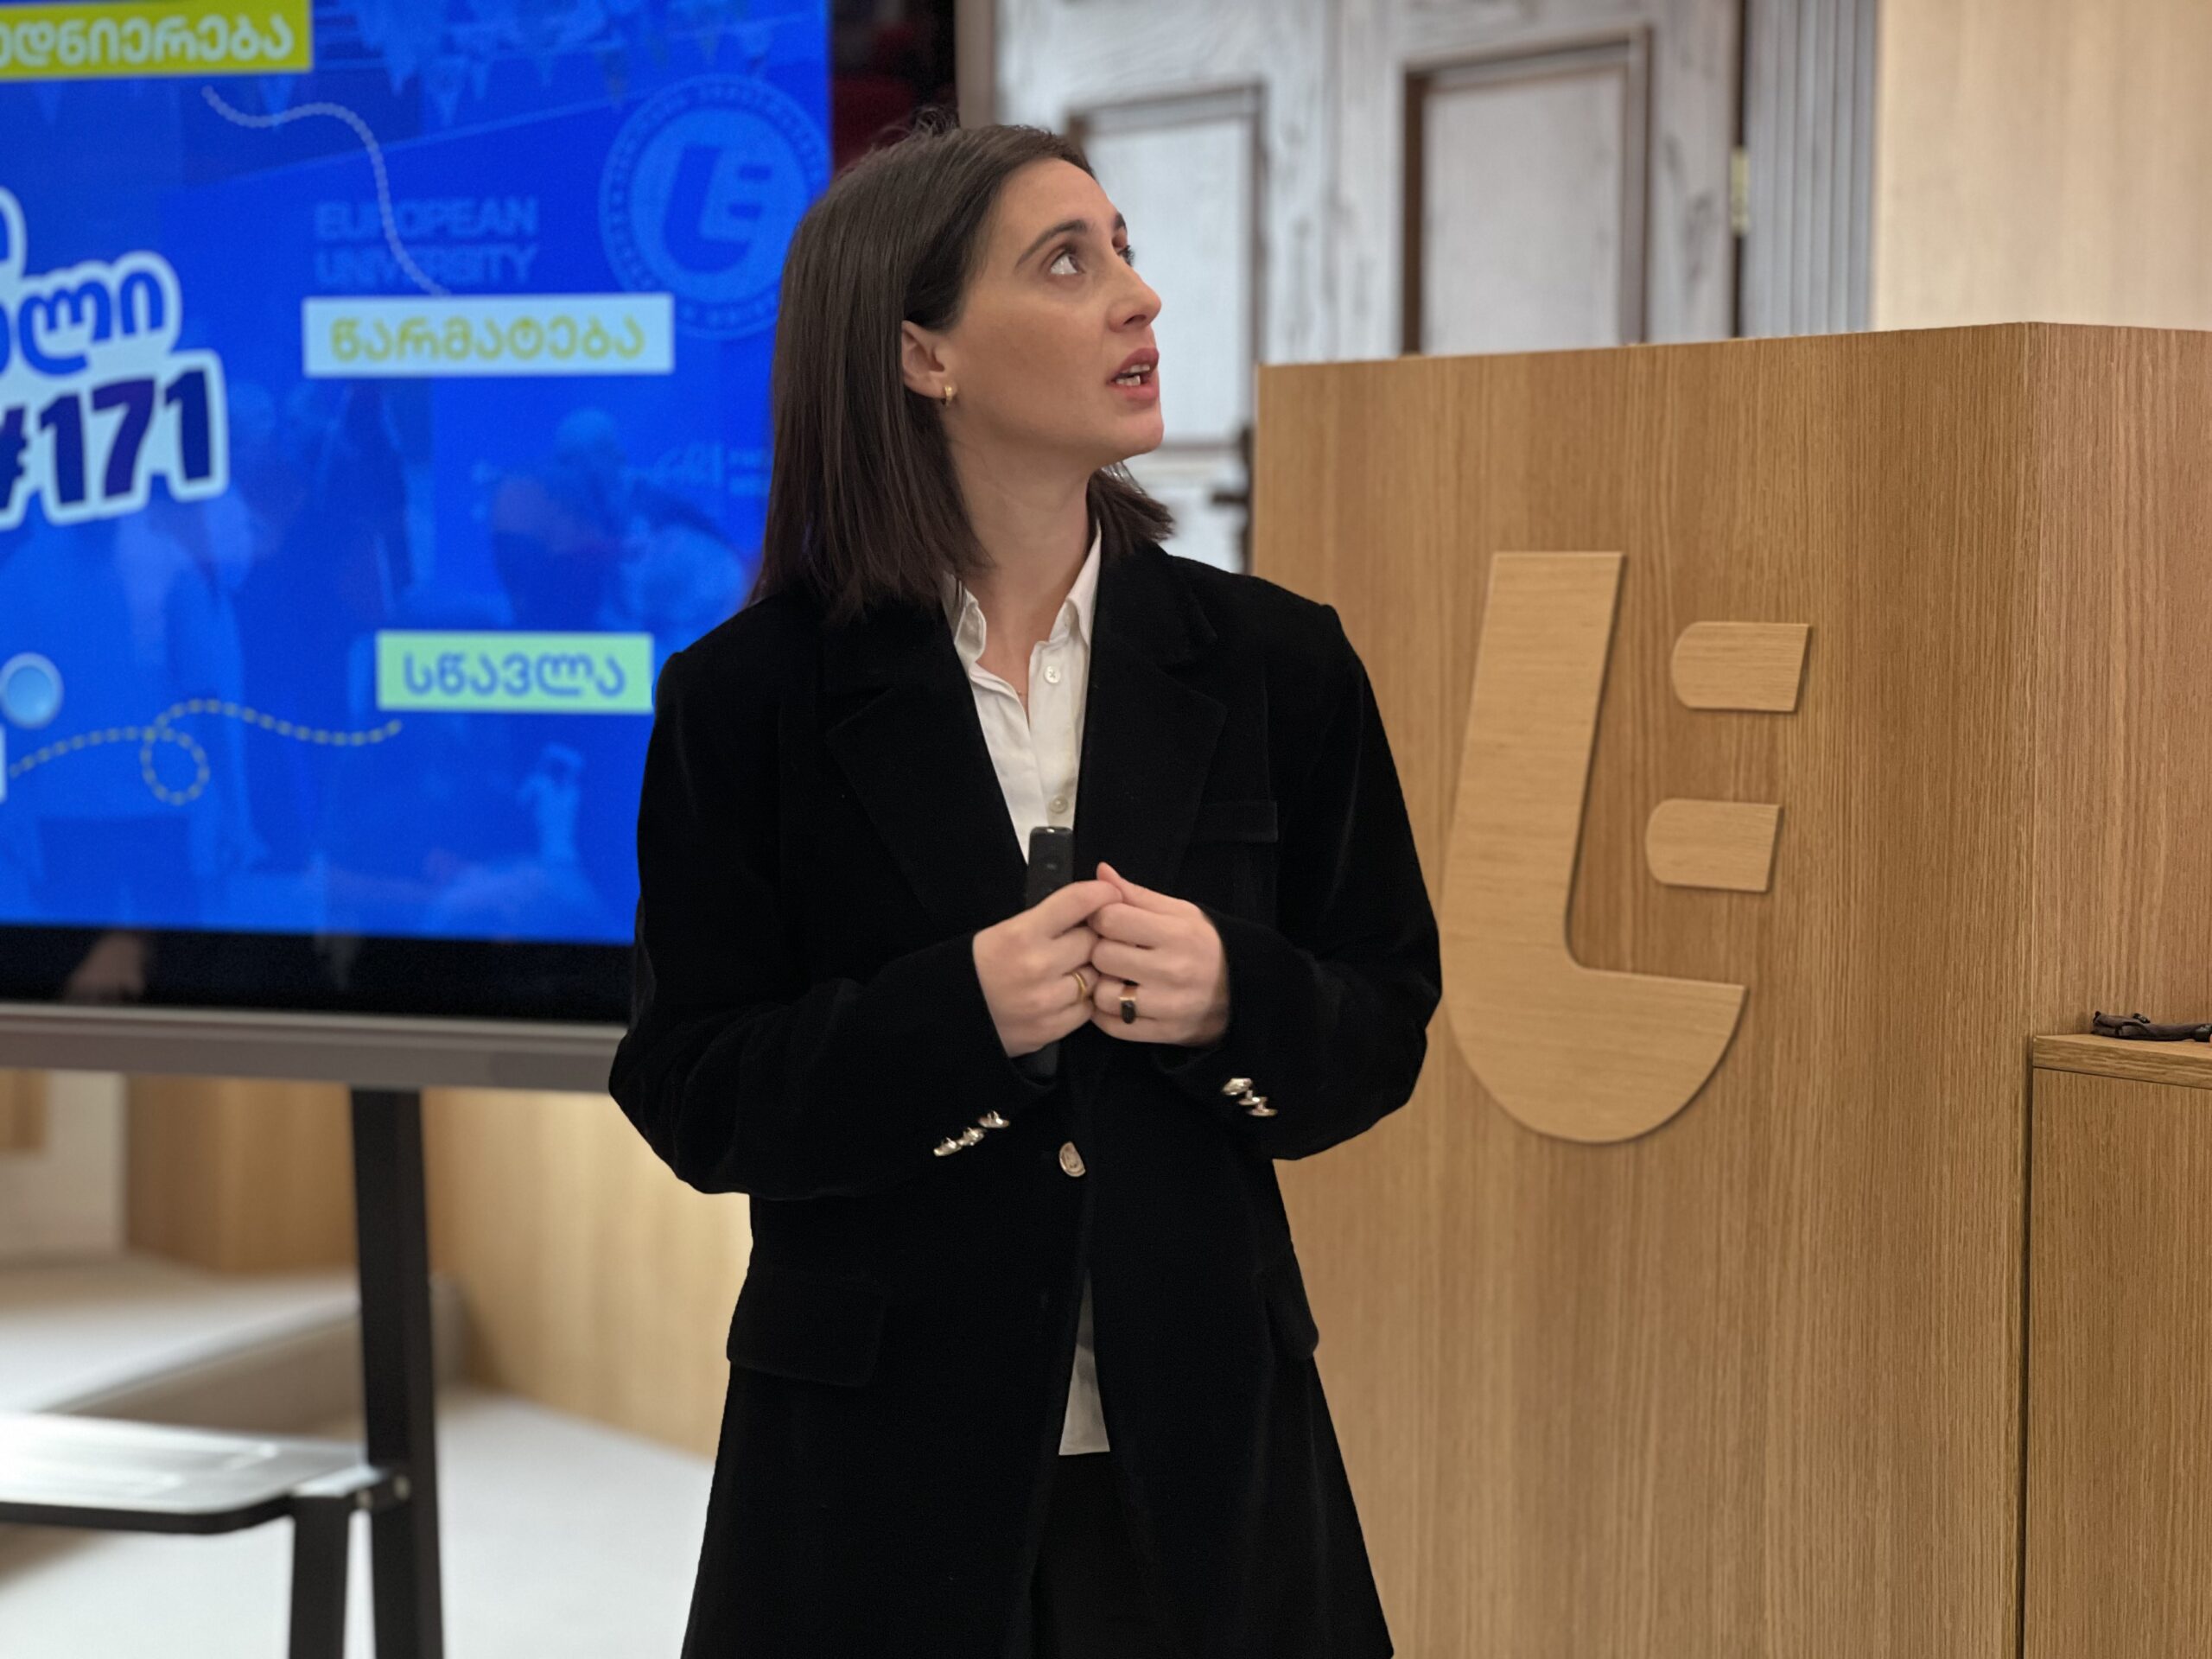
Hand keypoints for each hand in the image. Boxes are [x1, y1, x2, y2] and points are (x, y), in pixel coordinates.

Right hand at [973, 878, 1119, 1058]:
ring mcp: (1046, 1001)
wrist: (950, 1013)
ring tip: (1073, 968)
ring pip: (1095, 977)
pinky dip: (1083, 999)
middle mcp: (1037, 966)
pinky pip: (1087, 1008)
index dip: (1101, 893)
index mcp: (1021, 934)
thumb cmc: (979, 966)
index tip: (1110, 893)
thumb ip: (1047, 920)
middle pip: (1093, 941)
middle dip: (1093, 937)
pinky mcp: (1051, 1029)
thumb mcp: (1004, 930)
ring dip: (1090, 970)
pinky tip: (1068, 994)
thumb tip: (1092, 906)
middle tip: (1086, 937)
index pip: (1077, 902)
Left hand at [1082, 860, 1229, 1046]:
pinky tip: (1118, 1000)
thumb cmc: (1205, 945)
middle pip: (1102, 956)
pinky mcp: (1161, 1033)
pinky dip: (1107, 1015)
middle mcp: (1171, 970)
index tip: (1109, 922)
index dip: (1101, 917)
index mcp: (1176, 933)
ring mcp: (1166, 1005)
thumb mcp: (1181, 912)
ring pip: (1103, 995)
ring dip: (1103, 986)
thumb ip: (1137, 895)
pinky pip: (1113, 1026)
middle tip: (1113, 950)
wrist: (1243, 991)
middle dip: (1101, 950)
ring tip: (1117, 978)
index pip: (1110, 919)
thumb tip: (1101, 872)